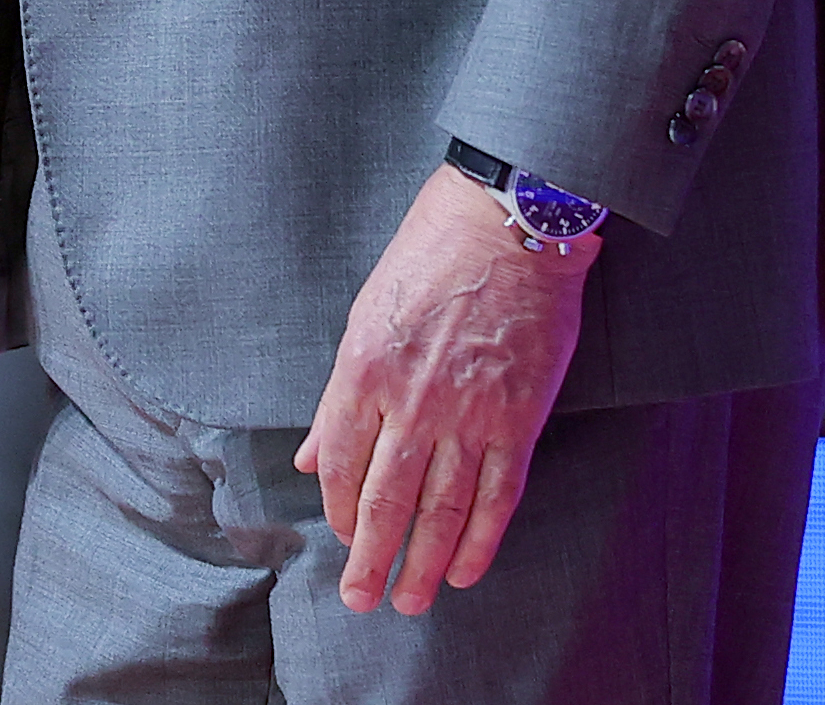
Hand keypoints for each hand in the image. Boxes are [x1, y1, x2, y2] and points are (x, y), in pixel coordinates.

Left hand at [296, 167, 591, 616]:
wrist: (510, 223)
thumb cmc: (431, 255)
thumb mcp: (366, 314)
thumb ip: (338, 397)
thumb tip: (307, 458)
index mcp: (363, 369)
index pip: (340, 464)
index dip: (338, 509)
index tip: (343, 534)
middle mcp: (411, 401)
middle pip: (385, 501)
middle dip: (370, 559)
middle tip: (361, 600)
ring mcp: (467, 414)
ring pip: (439, 509)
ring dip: (421, 564)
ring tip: (409, 601)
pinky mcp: (517, 418)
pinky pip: (497, 494)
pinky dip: (480, 539)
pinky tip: (465, 570)